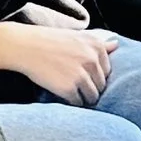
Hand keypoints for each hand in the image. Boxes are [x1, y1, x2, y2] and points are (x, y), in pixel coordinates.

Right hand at [0, 23, 119, 103]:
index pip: (107, 72)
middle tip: (72, 82)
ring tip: (67, 88)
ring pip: (92, 97)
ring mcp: (81, 74)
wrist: (24, 46)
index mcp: (97, 46)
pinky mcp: (69, 88)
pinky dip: (71, 101)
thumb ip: (98, 42)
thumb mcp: (77, 36)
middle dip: (89, 88)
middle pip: (101, 86)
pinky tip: (60, 92)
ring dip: (82, 97)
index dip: (93, 76)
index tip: (79, 72)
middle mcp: (92, 59)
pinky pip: (78, 103)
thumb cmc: (50, 41)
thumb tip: (116, 44)